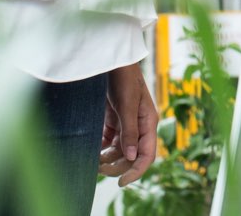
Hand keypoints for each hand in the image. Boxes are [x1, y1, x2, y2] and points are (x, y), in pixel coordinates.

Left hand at [99, 63, 157, 186]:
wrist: (111, 59)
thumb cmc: (124, 77)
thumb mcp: (127, 104)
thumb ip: (130, 130)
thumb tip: (131, 156)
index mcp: (148, 122)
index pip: (147, 154)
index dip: (136, 171)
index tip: (121, 182)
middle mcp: (139, 125)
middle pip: (132, 155)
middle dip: (117, 165)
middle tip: (99, 169)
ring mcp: (126, 123)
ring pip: (119, 150)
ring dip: (107, 158)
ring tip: (93, 161)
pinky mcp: (114, 119)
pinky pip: (109, 141)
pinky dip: (101, 148)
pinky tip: (92, 151)